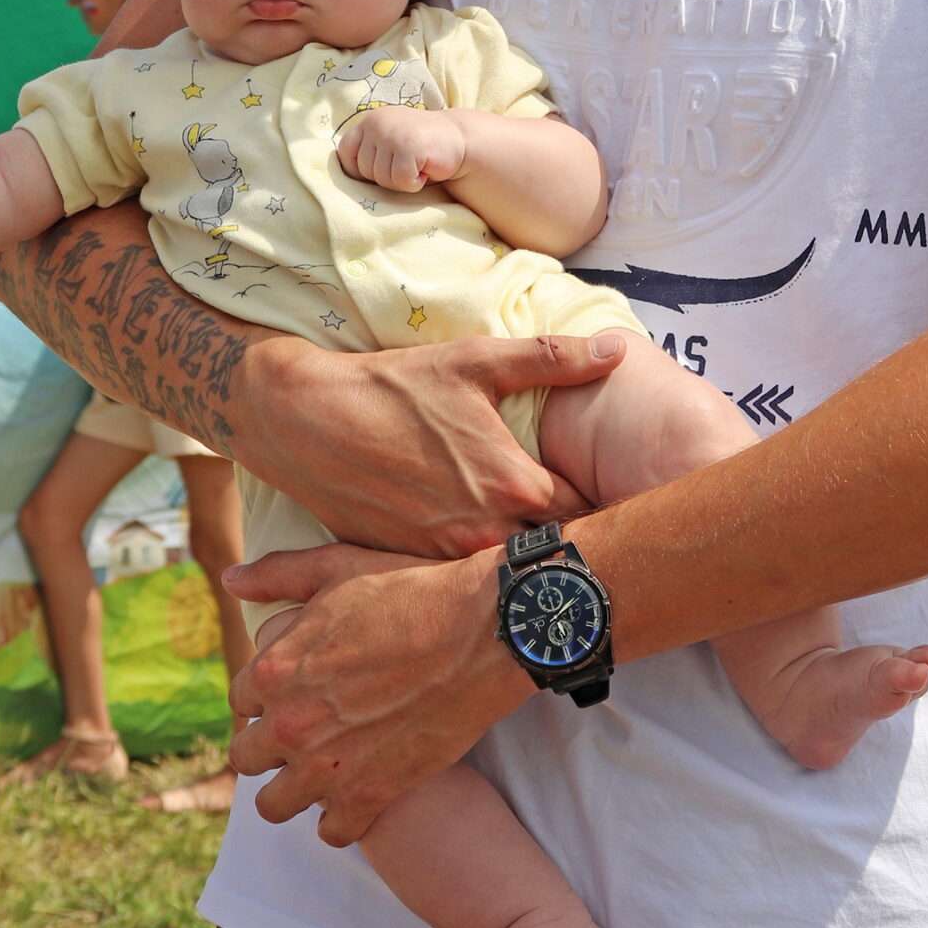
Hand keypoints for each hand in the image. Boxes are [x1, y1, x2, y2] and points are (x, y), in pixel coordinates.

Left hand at [226, 541, 526, 843]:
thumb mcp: (339, 567)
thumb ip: (278, 575)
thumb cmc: (412, 592)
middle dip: (270, 743)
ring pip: (274, 806)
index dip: (268, 693)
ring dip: (294, 788)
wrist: (483, 633)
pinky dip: (343, 817)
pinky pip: (332, 832)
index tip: (295, 689)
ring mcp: (328, 766)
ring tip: (323, 767)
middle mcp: (291, 724)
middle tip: (308, 728)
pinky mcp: (371, 795)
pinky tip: (360, 790)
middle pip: (246, 757)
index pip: (241, 699)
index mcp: (276, 670)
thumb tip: (231, 580)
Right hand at [251, 331, 625, 556]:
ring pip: (504, 567)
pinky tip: (481, 547)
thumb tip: (617, 350)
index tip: (621, 498)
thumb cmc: (394, 387)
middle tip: (593, 524)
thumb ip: (551, 358)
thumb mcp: (474, 361)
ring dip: (522, 554)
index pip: (587, 512)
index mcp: (512, 483)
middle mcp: (484, 531)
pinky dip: (476, 567)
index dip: (607, 505)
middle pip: (550, 549)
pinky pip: (458, 577)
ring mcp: (444, 556)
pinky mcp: (410, 566)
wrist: (305, 422)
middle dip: (572, 539)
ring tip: (541, 538)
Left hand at [336, 106, 466, 192]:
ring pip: (383, 179)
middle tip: (408, 164)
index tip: (384, 167)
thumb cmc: (421, 148)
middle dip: (386, 176)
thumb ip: (367, 150)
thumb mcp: (388, 141)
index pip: (345, 152)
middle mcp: (377, 123)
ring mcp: (392, 134)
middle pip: (364, 170)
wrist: (460, 139)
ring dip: (402, 181)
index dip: (361, 169)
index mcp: (369, 120)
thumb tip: (340, 178)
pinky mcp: (409, 147)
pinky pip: (401, 181)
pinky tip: (426, 169)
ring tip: (417, 165)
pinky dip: (415, 183)